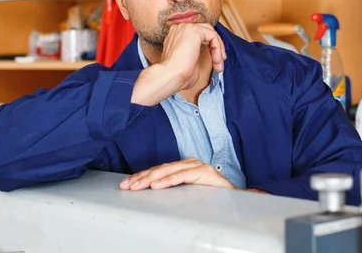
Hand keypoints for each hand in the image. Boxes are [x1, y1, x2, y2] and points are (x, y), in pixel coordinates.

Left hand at [119, 158, 235, 190]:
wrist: (234, 198)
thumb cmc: (210, 196)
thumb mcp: (186, 191)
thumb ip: (172, 187)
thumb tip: (149, 191)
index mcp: (183, 166)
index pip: (158, 170)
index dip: (141, 176)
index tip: (127, 184)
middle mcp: (189, 163)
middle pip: (160, 169)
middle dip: (142, 178)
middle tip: (128, 186)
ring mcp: (197, 166)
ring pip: (169, 171)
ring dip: (151, 179)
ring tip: (139, 185)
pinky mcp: (204, 172)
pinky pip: (183, 176)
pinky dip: (169, 180)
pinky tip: (158, 185)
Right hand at [161, 23, 226, 90]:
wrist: (170, 76)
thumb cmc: (177, 75)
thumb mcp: (191, 63)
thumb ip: (199, 56)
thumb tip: (212, 57)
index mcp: (177, 36)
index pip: (199, 36)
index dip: (210, 48)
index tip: (215, 62)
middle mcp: (180, 29)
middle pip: (206, 32)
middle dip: (216, 46)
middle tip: (220, 61)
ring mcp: (186, 28)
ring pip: (211, 33)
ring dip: (218, 49)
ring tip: (218, 64)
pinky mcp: (194, 30)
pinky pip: (213, 36)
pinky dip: (218, 49)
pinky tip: (216, 61)